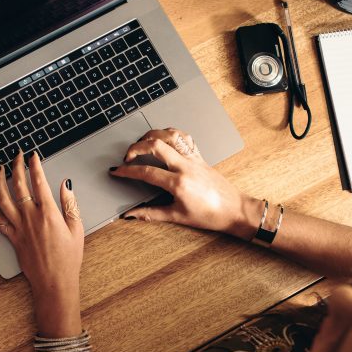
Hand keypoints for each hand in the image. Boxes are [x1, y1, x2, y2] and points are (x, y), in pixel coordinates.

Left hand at [0, 152, 84, 334]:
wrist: (54, 281)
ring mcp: (19, 227)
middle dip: (16, 166)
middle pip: (19, 185)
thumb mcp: (77, 228)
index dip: (34, 165)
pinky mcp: (11, 238)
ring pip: (3, 198)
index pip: (39, 181)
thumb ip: (70, 204)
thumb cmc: (68, 258)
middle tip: (16, 155)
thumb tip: (65, 184)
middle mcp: (30, 217)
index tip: (32, 155)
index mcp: (48, 213)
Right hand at [110, 128, 262, 238]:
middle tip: (127, 155)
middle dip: (136, 147)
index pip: (146, 172)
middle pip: (156, 145)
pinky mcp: (200, 156)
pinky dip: (172, 134)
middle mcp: (186, 167)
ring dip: (153, 135)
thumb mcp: (177, 217)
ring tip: (142, 142)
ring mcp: (194, 159)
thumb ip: (150, 214)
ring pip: (171, 135)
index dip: (127, 171)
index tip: (117, 171)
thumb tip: (131, 215)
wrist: (234, 210)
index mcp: (178, 183)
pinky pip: (185, 138)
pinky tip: (164, 138)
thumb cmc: (210, 215)